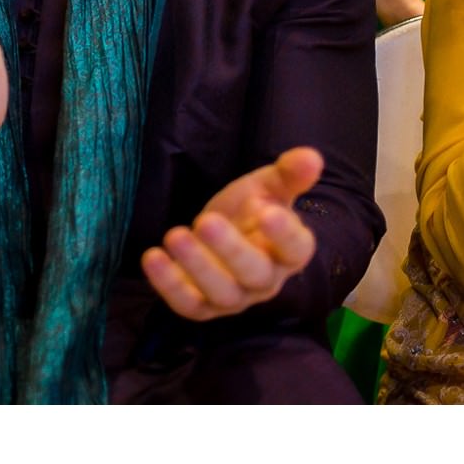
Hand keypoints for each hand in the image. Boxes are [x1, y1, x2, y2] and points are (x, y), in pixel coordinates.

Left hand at [140, 146, 323, 321]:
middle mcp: (266, 281)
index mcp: (289, 252)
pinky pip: (188, 304)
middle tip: (207, 221)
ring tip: (175, 235)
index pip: (295, 248)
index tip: (267, 211)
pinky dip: (168, 285)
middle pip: (255, 274)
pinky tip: (152, 257)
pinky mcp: (202, 306)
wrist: (222, 234)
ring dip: (197, 267)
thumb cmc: (252, 212)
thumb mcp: (268, 187)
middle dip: (231, 250)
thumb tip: (312, 156)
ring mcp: (234, 298)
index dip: (284, 233)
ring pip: (221, 293)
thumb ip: (289, 174)